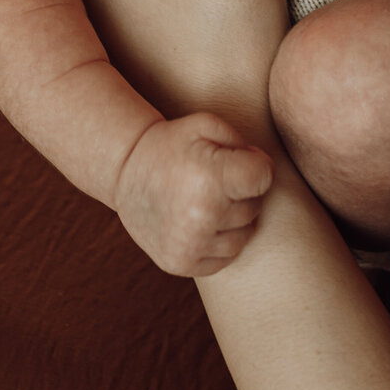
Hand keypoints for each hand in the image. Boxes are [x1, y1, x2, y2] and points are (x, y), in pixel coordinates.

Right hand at [114, 112, 274, 276]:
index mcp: (211, 178)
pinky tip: (201, 222)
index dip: (256, 166)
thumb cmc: (172, 143)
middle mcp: (202, 216)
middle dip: (242, 192)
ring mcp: (190, 245)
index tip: (239, 161)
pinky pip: (225, 258)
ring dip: (233, 219)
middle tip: (215, 179)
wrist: (125, 171)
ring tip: (208, 200)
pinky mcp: (182, 264)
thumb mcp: (206, 124)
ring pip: (243, 236)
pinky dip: (219, 241)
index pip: (264, 178)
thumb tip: (265, 175)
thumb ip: (245, 144)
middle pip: (254, 207)